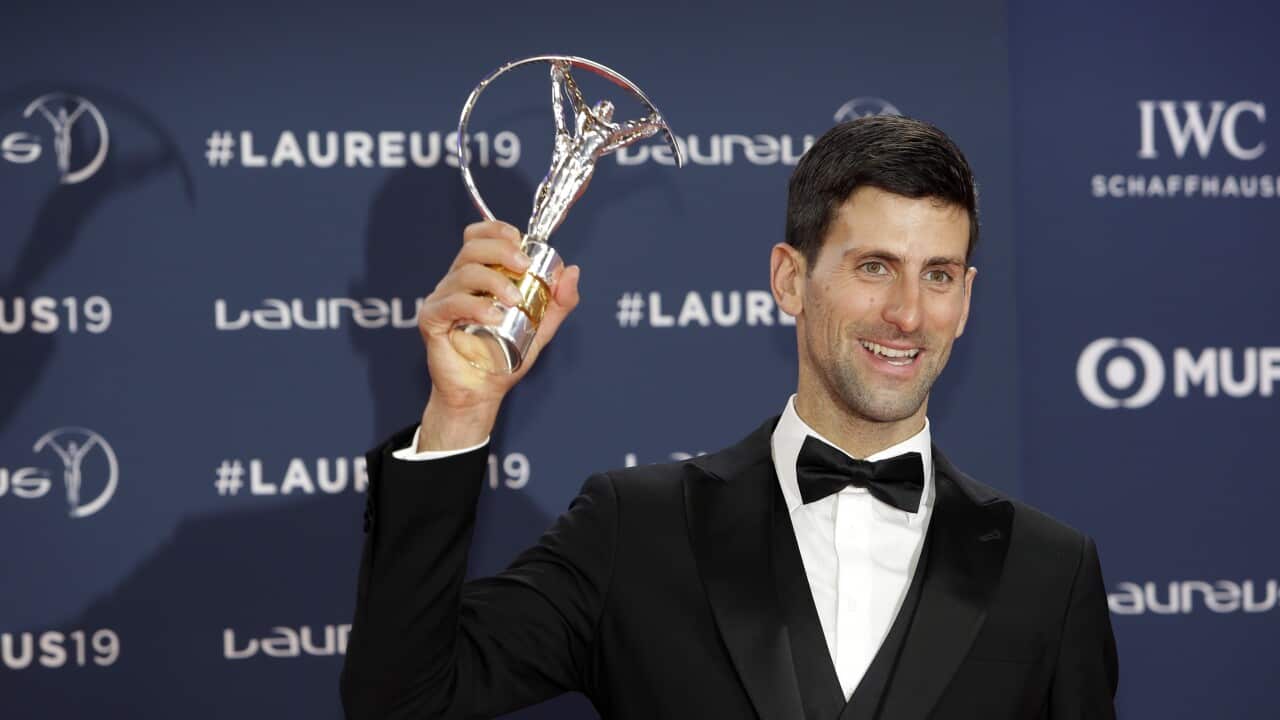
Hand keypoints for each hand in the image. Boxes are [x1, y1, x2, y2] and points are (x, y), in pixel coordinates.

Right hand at [416, 220, 580, 450]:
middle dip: (501, 250)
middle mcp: (457, 282)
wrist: (481, 394)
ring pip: (464, 272)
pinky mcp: (432, 319)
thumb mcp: (541, 328)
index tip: (521, 241)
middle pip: (472, 248)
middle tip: (524, 266)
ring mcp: (442, 299)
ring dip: (494, 281)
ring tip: (514, 302)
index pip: (479, 237)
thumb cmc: (504, 360)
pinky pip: (452, 302)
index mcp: (479, 277)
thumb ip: (558, 302)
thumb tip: (572, 270)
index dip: (498, 231)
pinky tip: (494, 317)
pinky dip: (476, 306)